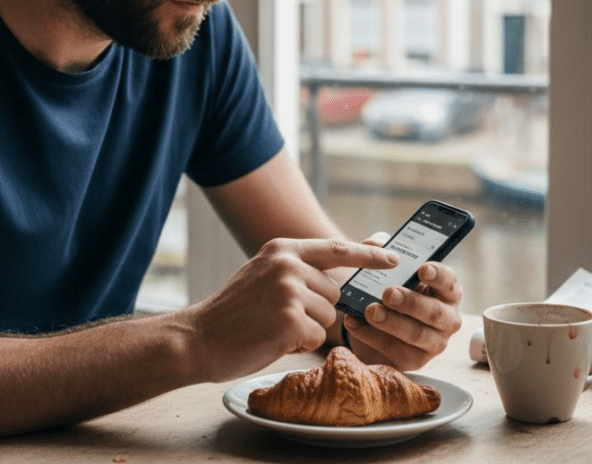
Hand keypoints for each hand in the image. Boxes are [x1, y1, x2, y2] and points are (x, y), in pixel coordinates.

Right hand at [180, 238, 396, 382]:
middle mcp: (288, 265)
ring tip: (271, 327)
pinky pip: (315, 337)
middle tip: (278, 316)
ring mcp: (289, 291)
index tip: (393, 257)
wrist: (198, 338)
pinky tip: (271, 339)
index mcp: (282, 249)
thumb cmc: (234, 313)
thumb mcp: (265, 276)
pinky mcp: (290, 320)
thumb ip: (301, 269)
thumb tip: (346, 269)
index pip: (336, 248)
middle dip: (316, 309)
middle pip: (333, 291)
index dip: (367, 254)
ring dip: (307, 329)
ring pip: (327, 316)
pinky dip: (298, 344)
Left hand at [341, 234, 463, 370]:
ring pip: (417, 335)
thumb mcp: (389, 268)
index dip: (438, 276)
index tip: (422, 268)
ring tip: (370, 311)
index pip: (450, 282)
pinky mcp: (415, 360)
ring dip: (392, 322)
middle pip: (435, 312)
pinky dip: (372, 337)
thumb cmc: (393, 289)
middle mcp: (448, 319)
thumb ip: (383, 249)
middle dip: (411, 302)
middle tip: (388, 292)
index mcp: (447, 291)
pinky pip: (396, 351)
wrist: (379, 325)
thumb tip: (373, 243)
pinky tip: (354, 323)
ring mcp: (434, 343)